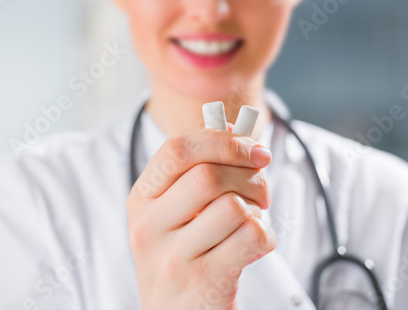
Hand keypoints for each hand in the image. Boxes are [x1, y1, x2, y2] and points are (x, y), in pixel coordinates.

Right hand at [127, 126, 275, 309]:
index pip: (178, 150)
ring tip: (250, 222)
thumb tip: (230, 125)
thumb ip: (200, 165)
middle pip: (209, 175)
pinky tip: (253, 246)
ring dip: (256, 210)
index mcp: (142, 199)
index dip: (223, 141)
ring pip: (233, 207)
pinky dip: (265, 236)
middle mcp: (149, 226)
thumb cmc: (183, 254)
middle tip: (261, 190)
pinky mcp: (203, 282)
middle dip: (250, 176)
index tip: (255, 150)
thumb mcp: (177, 210)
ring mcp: (172, 257)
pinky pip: (251, 237)